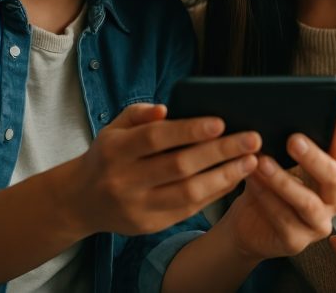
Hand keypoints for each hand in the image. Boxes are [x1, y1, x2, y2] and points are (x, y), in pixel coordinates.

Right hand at [72, 103, 260, 236]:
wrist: (83, 200)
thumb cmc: (109, 155)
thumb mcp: (114, 128)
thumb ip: (139, 114)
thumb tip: (165, 108)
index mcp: (115, 150)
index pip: (155, 138)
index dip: (188, 130)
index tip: (221, 122)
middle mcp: (125, 180)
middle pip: (179, 166)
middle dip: (220, 152)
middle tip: (252, 139)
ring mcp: (138, 207)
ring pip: (188, 193)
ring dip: (225, 176)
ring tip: (251, 160)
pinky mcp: (150, 226)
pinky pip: (189, 209)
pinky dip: (215, 192)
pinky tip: (234, 177)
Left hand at [219, 117, 335, 260]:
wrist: (245, 225)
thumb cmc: (266, 188)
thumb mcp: (276, 165)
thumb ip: (283, 150)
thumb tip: (275, 122)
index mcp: (331, 181)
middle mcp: (331, 203)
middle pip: (333, 179)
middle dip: (314, 158)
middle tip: (294, 140)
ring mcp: (317, 225)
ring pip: (307, 202)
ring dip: (283, 180)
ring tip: (263, 162)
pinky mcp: (296, 242)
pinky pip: (283, 218)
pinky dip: (266, 197)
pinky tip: (253, 181)